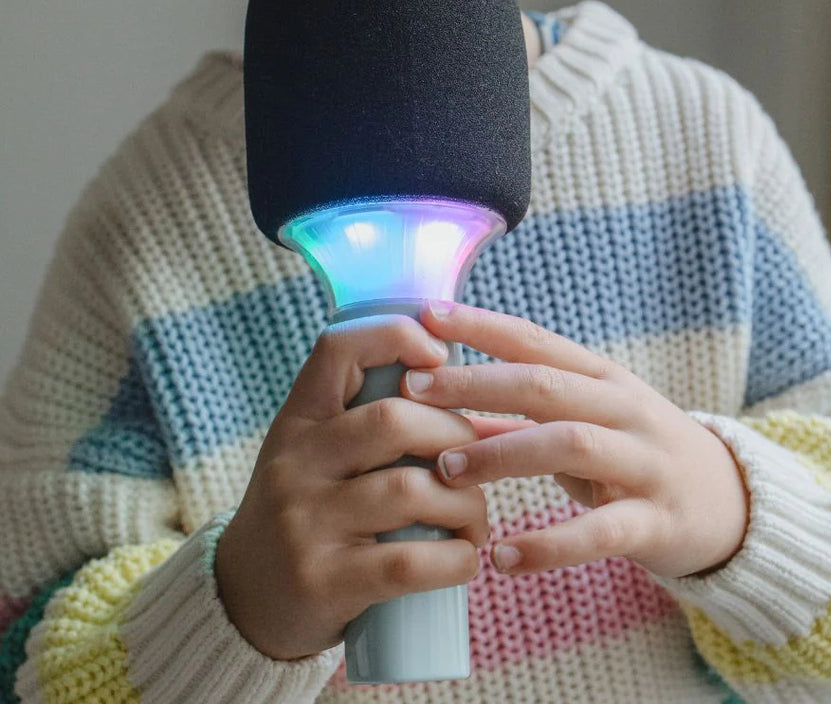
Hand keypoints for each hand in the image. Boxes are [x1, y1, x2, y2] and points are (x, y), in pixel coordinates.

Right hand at [215, 315, 488, 659]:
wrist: (244, 601)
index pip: (339, 348)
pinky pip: (407, 561)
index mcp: (300, 419)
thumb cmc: (309, 512)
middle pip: (393, 420)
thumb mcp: (317, 451)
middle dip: (456, 436)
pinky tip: (463, 559)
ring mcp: (304, 523)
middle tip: (478, 462)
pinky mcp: (322, 582)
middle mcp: (296, 462)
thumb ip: (365, 415)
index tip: (440, 357)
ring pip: (409, 490)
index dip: (397, 337)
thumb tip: (460, 376)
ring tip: (474, 519)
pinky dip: (455, 558)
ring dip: (466, 504)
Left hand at [405, 301, 749, 580]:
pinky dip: (549, 545)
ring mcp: (645, 460)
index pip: (534, 340)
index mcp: (601, 377)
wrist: (731, 502)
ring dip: (503, 452)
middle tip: (413, 390)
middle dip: (477, 382)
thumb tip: (440, 407)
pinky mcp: (657, 519)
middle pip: (545, 383)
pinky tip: (503, 559)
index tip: (424, 315)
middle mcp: (623, 408)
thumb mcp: (582, 424)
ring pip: (570, 442)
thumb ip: (517, 418)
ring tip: (446, 471)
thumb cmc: (636, 454)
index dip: (480, 325)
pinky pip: (601, 531)